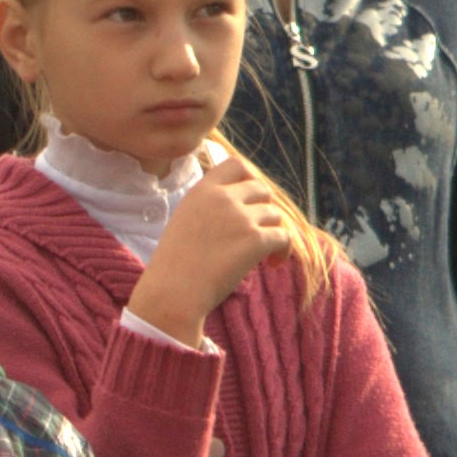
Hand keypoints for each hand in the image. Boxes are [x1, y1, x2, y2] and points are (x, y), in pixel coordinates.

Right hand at [126, 153, 295, 345]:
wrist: (173, 292)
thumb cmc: (174, 265)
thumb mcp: (184, 221)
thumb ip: (209, 206)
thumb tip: (243, 205)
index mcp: (201, 191)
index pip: (236, 164)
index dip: (249, 178)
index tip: (249, 199)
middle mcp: (222, 198)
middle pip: (262, 190)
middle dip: (263, 210)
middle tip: (257, 232)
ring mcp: (240, 218)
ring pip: (275, 215)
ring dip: (272, 233)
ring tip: (263, 254)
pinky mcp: (255, 240)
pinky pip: (284, 237)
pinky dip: (283, 251)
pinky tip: (273, 264)